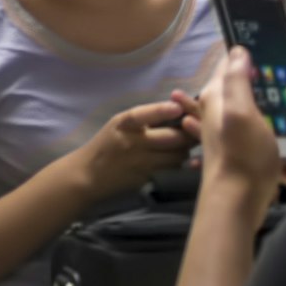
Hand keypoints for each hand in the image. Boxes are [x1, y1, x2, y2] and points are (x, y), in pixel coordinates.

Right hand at [72, 93, 195, 193]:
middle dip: (188, 132)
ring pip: (178, 155)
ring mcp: (141, 164)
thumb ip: (144, 117)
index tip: (177, 106)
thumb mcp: (118, 124)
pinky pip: (174, 170)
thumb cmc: (106, 144)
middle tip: (196, 127)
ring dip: (187, 148)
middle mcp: (132, 143)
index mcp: (123, 125)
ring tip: (186, 143)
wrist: (89, 174)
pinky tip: (183, 159)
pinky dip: (181, 163)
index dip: (162, 110)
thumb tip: (178, 108)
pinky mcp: (148, 179)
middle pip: (171, 137)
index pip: (143, 115)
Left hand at [190, 46, 281, 202]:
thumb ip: (237, 80)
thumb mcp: (241, 111)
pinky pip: (260, 133)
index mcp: (216, 95)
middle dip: (270, 86)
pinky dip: (275, 134)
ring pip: (256, 110)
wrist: (236, 203)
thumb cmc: (241, 154)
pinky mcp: (239, 149)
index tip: (278, 53)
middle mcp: (217, 109)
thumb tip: (237, 48)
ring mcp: (228, 130)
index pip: (231, 63)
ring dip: (277, 112)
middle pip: (246, 87)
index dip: (252, 55)